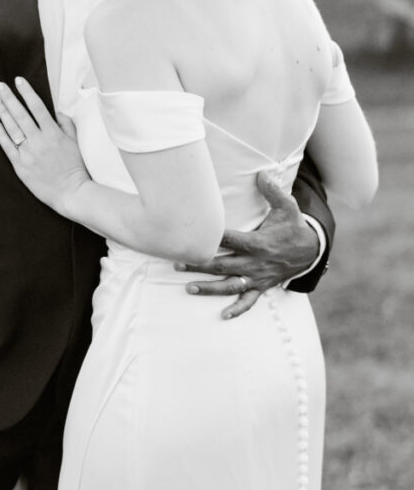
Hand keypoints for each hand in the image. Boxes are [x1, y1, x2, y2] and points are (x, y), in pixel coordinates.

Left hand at [0, 78, 89, 212]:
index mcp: (53, 133)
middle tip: (0, 85)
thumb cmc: (75, 167)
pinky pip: (8, 147)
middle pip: (21, 114)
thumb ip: (66, 124)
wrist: (71, 192)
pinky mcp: (21, 166)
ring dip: (3, 112)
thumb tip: (57, 111)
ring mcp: (28, 153)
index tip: (18, 80)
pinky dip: (1, 135)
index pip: (37, 107)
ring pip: (12, 129)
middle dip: (10, 98)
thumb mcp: (75, 142)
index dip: (27, 92)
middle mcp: (39, 141)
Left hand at [174, 172, 319, 319]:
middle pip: (223, 264)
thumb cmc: (294, 226)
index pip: (230, 239)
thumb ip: (273, 191)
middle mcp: (255, 262)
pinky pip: (249, 301)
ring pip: (230, 285)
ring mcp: (258, 277)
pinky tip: (223, 316)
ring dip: (209, 288)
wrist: (312, 251)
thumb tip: (261, 172)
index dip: (213, 237)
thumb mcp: (288, 207)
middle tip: (177, 262)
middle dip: (200, 264)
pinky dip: (237, 310)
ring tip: (188, 288)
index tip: (194, 235)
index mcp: (258, 242)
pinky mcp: (262, 286)